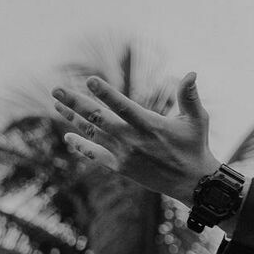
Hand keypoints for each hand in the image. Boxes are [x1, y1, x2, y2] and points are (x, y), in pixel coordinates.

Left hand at [54, 72, 221, 202]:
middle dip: (75, 103)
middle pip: (98, 118)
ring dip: (72, 118)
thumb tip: (191, 72)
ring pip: (92, 133)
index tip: (89, 80)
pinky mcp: (119, 167)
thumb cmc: (194, 145)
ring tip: (56, 104)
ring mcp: (123, 154)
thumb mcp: (197, 118)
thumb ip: (190, 96)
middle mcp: (132, 140)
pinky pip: (96, 154)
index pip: (123, 106)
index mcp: (150, 125)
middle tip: (56, 90)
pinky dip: (81, 146)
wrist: (190, 181)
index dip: (106, 93)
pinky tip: (68, 137)